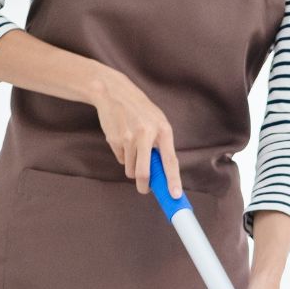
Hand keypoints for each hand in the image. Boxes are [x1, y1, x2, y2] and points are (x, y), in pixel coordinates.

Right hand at [89, 69, 180, 196]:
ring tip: (133, 147)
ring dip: (132, 166)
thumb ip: (161, 146)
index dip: (173, 180)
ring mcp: (128, 137)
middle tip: (144, 189)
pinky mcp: (115, 139)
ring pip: (131, 169)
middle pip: (143, 172)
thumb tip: (163, 176)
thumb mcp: (157, 122)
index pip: (170, 160)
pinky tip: (123, 139)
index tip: (175, 195)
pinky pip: (121, 159)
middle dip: (144, 185)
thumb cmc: (141, 111)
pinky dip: (123, 156)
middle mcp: (146, 134)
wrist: (115, 93)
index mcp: (163, 130)